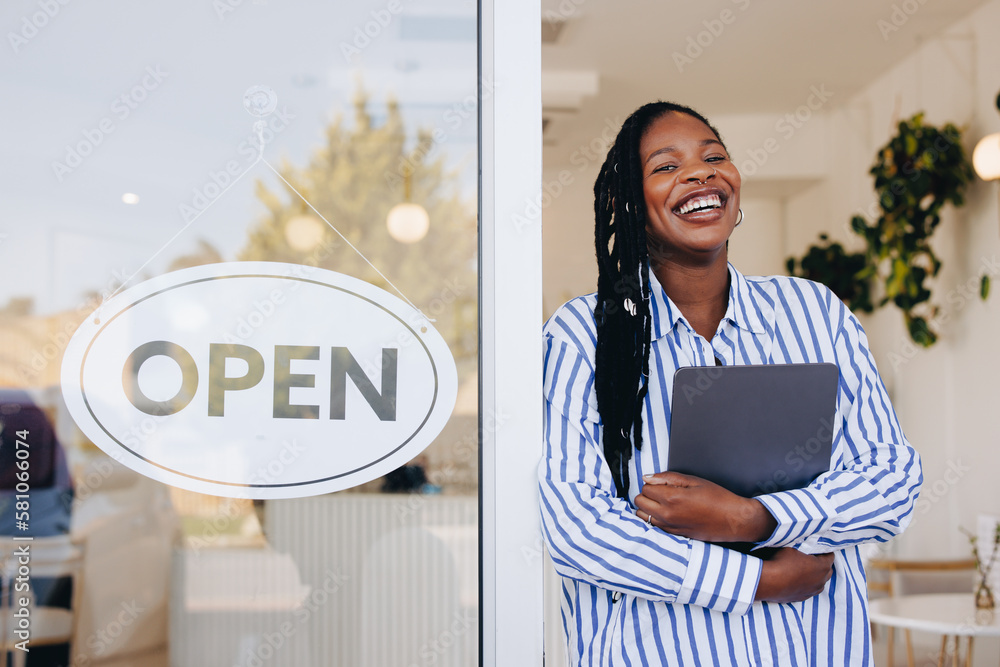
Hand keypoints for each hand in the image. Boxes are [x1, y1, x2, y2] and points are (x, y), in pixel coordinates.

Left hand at [634, 471, 775, 542]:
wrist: (734, 520)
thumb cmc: (718, 498)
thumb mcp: (694, 481)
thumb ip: (668, 478)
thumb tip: (647, 477)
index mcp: (672, 498)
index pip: (646, 487)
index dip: (653, 483)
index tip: (663, 483)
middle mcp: (668, 514)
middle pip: (640, 501)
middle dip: (648, 494)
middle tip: (662, 491)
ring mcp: (670, 527)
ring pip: (642, 516)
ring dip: (648, 507)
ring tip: (663, 503)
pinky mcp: (674, 535)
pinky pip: (653, 526)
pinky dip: (655, 518)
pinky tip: (668, 513)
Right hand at [754, 548, 834, 602]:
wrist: (768, 582)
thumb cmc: (781, 562)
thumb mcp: (792, 548)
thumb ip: (803, 549)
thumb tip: (803, 547)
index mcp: (822, 567)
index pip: (830, 556)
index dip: (824, 551)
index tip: (817, 547)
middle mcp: (821, 581)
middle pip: (828, 571)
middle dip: (822, 564)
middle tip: (812, 557)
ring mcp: (812, 591)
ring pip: (819, 582)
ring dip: (815, 576)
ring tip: (805, 569)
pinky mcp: (802, 598)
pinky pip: (810, 590)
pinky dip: (807, 584)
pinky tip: (797, 579)